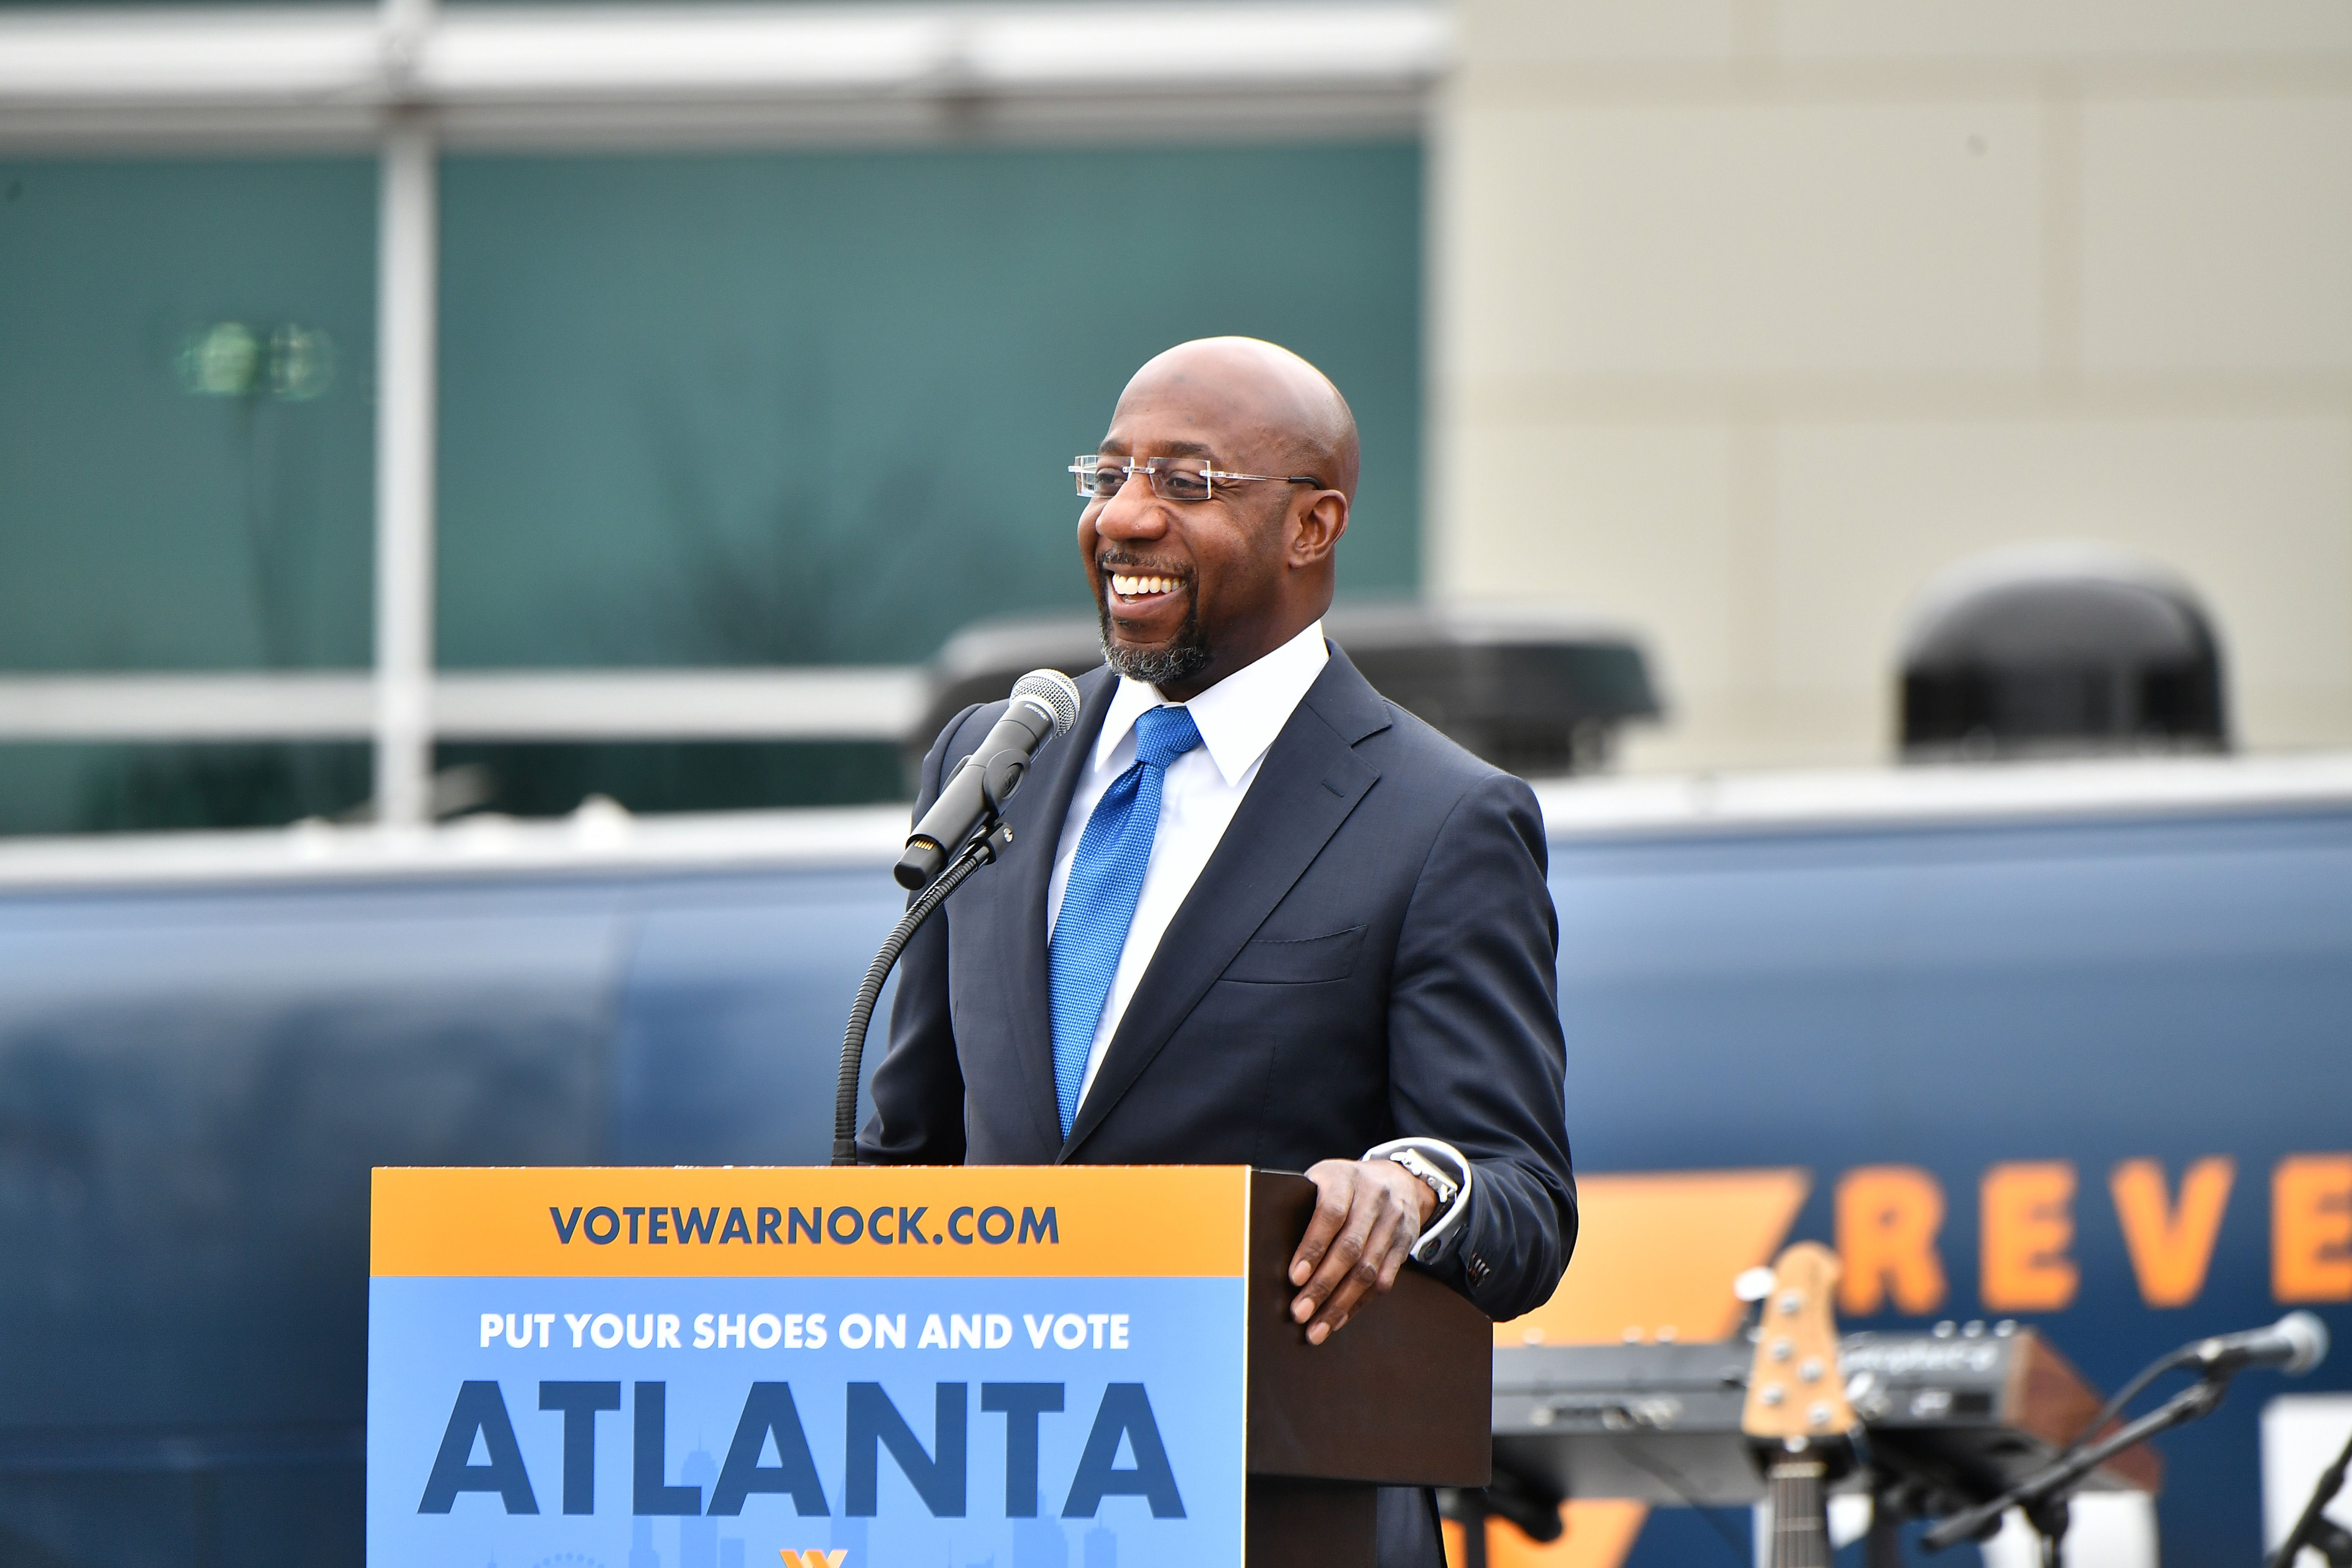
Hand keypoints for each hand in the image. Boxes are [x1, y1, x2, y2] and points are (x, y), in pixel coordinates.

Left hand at [1286, 1158, 1438, 1344]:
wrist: (1398, 1180)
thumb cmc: (1344, 1185)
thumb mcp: (1323, 1179)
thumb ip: (1303, 1205)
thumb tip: (1270, 1251)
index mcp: (1345, 1179)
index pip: (1330, 1214)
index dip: (1313, 1247)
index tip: (1294, 1278)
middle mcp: (1374, 1198)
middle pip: (1350, 1248)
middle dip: (1323, 1286)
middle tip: (1300, 1313)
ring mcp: (1393, 1222)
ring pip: (1368, 1270)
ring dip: (1340, 1304)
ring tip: (1318, 1328)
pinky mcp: (1405, 1244)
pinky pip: (1384, 1280)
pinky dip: (1359, 1304)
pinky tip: (1339, 1319)